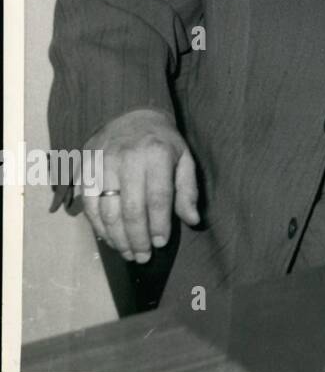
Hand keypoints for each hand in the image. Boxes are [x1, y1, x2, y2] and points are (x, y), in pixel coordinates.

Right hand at [81, 108, 200, 262]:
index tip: (161, 243)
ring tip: (128, 253)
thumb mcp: (184, 159)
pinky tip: (109, 239)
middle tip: (143, 256)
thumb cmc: (163, 142)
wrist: (131, 115)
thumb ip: (188, 190)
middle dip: (137, 238)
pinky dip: (98, 226)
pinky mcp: (84, 170)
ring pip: (106, 211)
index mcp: (156, 154)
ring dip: (117, 238)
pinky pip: (88, 205)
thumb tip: (193, 220)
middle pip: (131, 209)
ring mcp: (102, 164)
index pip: (158, 198)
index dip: (159, 225)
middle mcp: (127, 158)